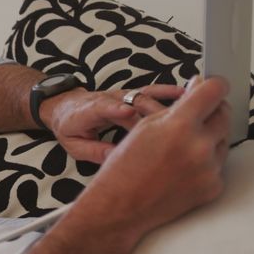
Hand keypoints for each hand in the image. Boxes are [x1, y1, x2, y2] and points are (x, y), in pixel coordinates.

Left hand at [40, 84, 184, 162]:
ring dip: (163, 102)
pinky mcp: (129, 95)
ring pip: (144, 96)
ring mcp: (120, 96)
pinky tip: (185, 94)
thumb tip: (116, 162)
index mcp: (87, 112)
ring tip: (188, 106)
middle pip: (131, 103)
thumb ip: (94, 151)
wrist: (65, 107)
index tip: (127, 112)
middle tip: (171, 123)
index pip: (102, 108)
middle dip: (150, 113)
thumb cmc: (69, 128)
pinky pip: (150, 91)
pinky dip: (167, 92)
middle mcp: (107, 99)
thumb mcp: (74, 145)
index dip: (114, 109)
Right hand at [71, 77, 230, 238]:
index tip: (213, 86)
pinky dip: (206, 163)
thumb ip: (179, 106)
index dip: (214, 85)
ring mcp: (209, 169)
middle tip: (194, 117)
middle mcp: (199, 146)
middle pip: (224, 114)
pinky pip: (219, 165)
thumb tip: (199, 89)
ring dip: (208, 139)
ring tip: (181, 149)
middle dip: (212, 111)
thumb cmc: (126, 167)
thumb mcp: (146, 125)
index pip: (215, 91)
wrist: (121, 206)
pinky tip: (183, 168)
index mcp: (180, 125)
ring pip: (223, 140)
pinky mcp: (213, 187)